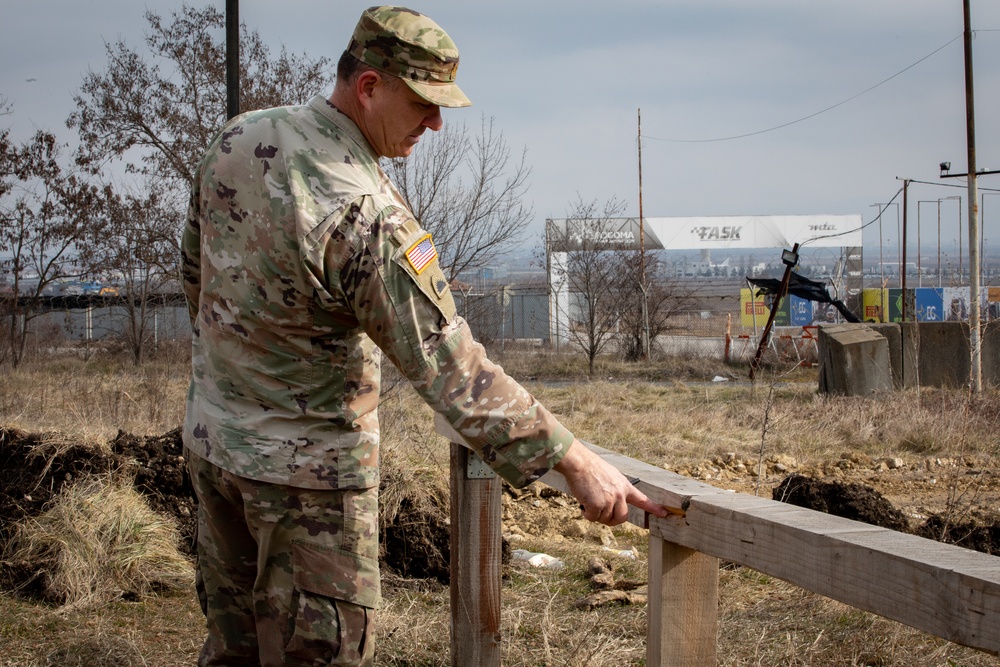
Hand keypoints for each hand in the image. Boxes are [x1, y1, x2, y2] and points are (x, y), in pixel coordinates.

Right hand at [552, 439, 669, 525]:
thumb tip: (610, 504)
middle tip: (600, 513)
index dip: (654, 508)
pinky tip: (583, 502)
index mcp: (624, 486)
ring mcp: (610, 501)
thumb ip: (614, 489)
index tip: (665, 514)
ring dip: (595, 514)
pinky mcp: (597, 505)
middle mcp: (620, 494)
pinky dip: (586, 513)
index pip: (643, 499)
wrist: (580, 463)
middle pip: (621, 518)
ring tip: (588, 499)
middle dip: (611, 520)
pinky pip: (592, 518)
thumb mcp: (610, 475)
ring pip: (604, 519)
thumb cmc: (591, 467)